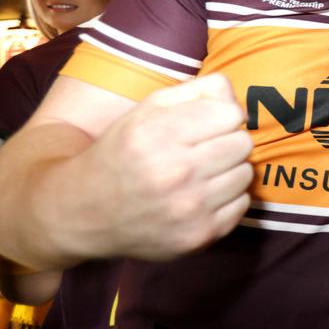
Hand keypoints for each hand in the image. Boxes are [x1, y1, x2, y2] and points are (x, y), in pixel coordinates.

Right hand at [80, 75, 253, 260]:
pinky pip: (242, 205)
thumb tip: (235, 97)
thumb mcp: (147, 109)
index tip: (204, 125)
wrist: (82, 213)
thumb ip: (197, 91)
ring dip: (229, 171)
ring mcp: (188, 209)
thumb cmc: (122, 152)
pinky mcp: (198, 236)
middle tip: (201, 151)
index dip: (220, 116)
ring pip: (246, 174)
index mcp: (159, 133)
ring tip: (199, 174)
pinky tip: (199, 197)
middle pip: (242, 143)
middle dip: (226, 142)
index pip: (232, 113)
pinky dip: (227, 199)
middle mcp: (175, 172)